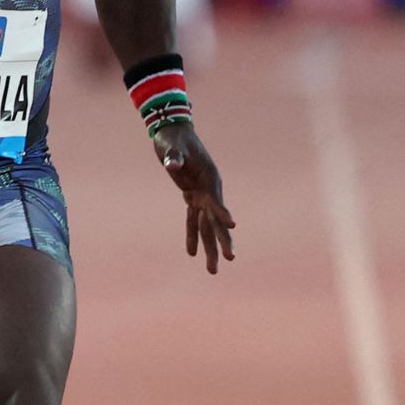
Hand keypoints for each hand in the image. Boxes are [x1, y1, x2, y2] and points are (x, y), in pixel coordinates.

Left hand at [155, 122, 235, 274]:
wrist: (173, 133)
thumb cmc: (174, 138)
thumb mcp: (172, 147)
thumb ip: (174, 158)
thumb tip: (172, 165)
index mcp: (210, 178)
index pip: (217, 200)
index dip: (223, 213)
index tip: (233, 225)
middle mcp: (210, 190)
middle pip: (217, 220)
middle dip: (222, 241)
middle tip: (229, 260)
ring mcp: (201, 195)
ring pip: (207, 226)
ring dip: (209, 247)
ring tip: (212, 270)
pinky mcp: (191, 197)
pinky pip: (192, 220)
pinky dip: (192, 236)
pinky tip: (192, 253)